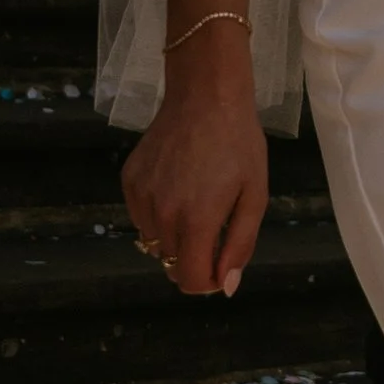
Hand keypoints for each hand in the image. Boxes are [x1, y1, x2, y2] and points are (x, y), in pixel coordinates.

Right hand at [118, 35, 267, 297]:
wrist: (205, 96)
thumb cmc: (239, 145)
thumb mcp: (254, 196)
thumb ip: (239, 245)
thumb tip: (226, 287)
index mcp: (197, 220)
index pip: (191, 280)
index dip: (209, 283)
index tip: (222, 267)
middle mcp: (162, 214)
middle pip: (173, 264)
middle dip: (195, 258)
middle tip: (215, 226)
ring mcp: (141, 197)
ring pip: (155, 243)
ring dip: (175, 236)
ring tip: (196, 201)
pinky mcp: (129, 181)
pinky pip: (141, 218)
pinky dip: (158, 215)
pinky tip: (177, 186)